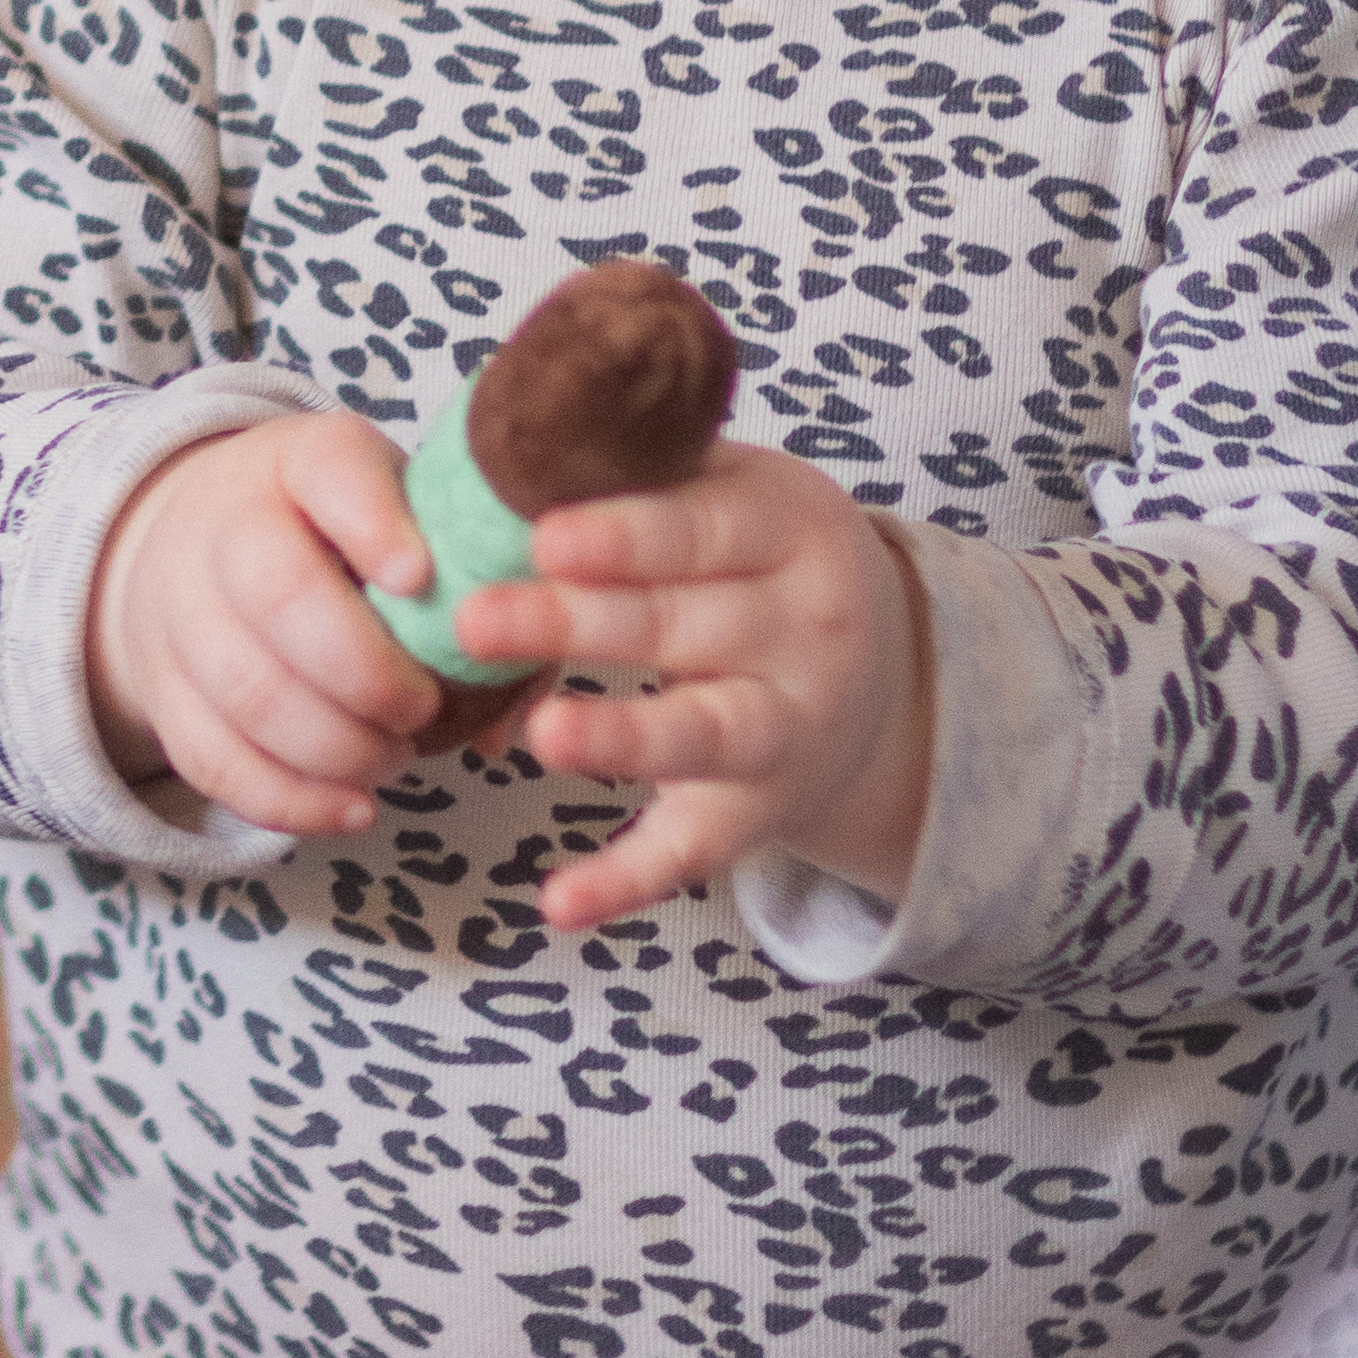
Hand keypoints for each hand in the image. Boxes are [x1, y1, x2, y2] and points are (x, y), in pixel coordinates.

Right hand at [86, 414, 460, 844]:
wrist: (200, 535)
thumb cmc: (339, 536)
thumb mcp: (402, 514)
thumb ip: (477, 593)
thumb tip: (499, 722)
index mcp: (302, 462)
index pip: (329, 470)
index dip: (374, 524)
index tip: (419, 577)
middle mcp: (226, 524)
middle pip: (277, 595)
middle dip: (365, 673)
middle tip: (421, 707)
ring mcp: (181, 610)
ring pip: (245, 691)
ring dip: (336, 746)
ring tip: (394, 756)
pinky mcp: (163, 690)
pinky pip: (212, 760)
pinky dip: (290, 800)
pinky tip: (353, 807)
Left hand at [503, 446, 932, 938]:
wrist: (883, 669)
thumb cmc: (751, 555)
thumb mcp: (728, 490)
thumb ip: (637, 472)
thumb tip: (491, 454)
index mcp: (790, 529)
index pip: (702, 529)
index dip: (623, 536)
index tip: (541, 536)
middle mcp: (805, 632)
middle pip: (683, 628)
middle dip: (577, 624)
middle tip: (474, 619)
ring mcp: (788, 730)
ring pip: (701, 736)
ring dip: (619, 738)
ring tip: (535, 736)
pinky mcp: (757, 814)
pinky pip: (691, 852)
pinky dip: (626, 882)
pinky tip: (556, 903)